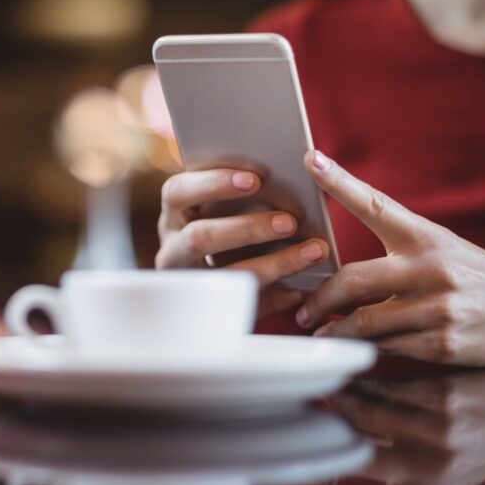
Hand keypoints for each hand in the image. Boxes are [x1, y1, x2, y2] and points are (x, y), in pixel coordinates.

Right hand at [156, 168, 330, 316]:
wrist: (205, 299)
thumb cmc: (223, 227)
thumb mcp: (220, 207)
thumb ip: (243, 189)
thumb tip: (294, 173)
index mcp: (173, 214)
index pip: (178, 192)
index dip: (214, 183)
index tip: (255, 179)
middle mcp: (173, 248)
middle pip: (199, 237)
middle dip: (246, 229)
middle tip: (289, 222)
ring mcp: (187, 282)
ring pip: (226, 276)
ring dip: (272, 264)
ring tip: (312, 252)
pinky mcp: (208, 311)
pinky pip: (242, 306)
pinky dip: (275, 297)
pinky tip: (301, 289)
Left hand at [296, 150, 484, 376]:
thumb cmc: (484, 282)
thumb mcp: (447, 252)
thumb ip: (400, 254)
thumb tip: (345, 271)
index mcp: (428, 237)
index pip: (376, 204)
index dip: (339, 181)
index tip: (309, 158)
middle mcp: (431, 268)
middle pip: (352, 280)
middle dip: (319, 298)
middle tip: (302, 309)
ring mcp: (437, 308)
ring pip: (363, 322)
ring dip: (334, 330)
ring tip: (321, 333)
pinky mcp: (442, 344)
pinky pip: (386, 348)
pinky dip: (363, 350)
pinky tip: (354, 351)